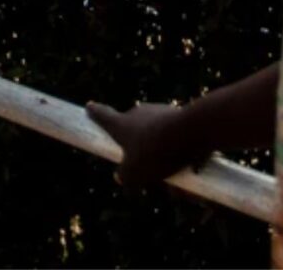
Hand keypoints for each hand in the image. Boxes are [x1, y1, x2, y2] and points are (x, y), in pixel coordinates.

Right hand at [87, 101, 204, 187]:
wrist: (193, 131)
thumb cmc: (157, 152)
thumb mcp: (135, 173)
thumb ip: (125, 176)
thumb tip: (121, 176)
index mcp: (122, 124)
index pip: (103, 116)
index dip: (95, 113)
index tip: (89, 106)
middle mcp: (139, 113)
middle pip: (133, 128)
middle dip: (138, 145)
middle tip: (147, 165)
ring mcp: (161, 112)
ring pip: (157, 135)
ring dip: (162, 151)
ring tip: (174, 173)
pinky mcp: (181, 115)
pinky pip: (176, 136)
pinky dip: (179, 149)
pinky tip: (190, 167)